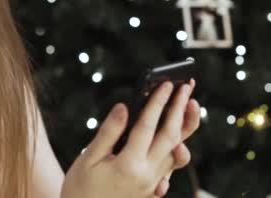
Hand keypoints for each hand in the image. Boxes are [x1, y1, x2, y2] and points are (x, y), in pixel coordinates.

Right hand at [60, 80, 199, 197]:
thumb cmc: (80, 190)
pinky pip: (170, 165)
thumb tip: (124, 107)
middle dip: (180, 108)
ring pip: (176, 152)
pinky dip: (178, 149)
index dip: (158, 103)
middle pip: (171, 137)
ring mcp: (153, 183)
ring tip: (190, 106)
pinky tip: (179, 138)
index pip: (148, 127)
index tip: (167, 84)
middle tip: (187, 86)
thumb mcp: (88, 159)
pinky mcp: (152, 189)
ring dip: (185, 127)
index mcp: (129, 165)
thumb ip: (109, 133)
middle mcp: (147, 175)